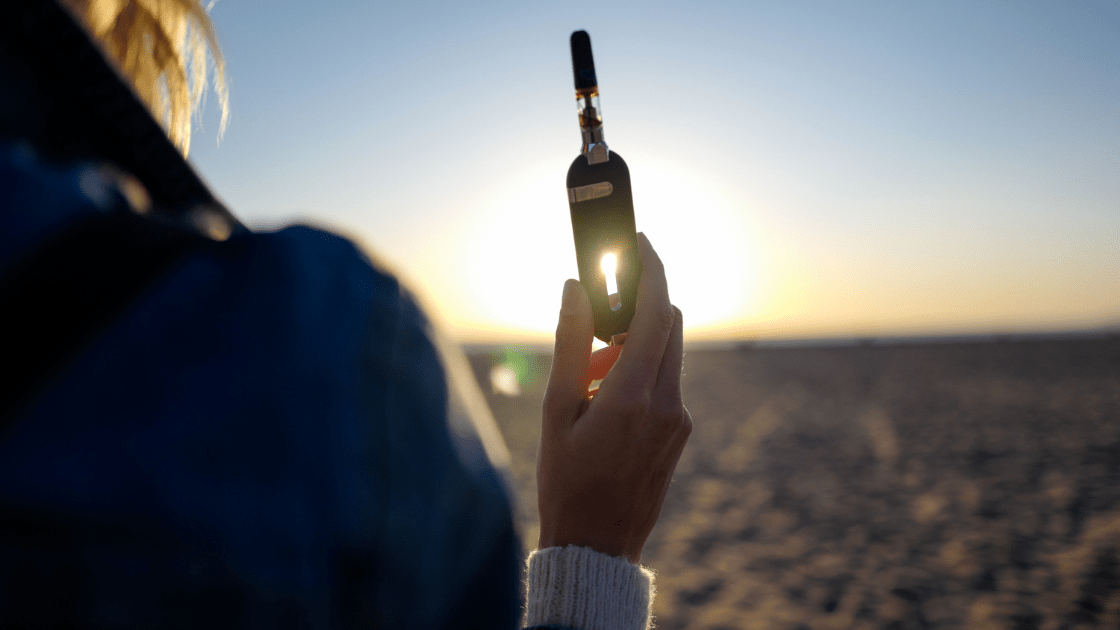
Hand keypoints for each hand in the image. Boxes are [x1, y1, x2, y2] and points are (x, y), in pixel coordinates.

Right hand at [537, 233, 691, 562]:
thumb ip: (570, 344)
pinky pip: (666, 382)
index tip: (640, 241)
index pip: (657, 311)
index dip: (652, 269)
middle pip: (668, 326)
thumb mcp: (557, 410)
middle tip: (593, 325)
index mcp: (633, 396)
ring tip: (587, 380)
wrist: (596, 545)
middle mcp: (667, 403)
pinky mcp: (680, 432)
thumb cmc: (566, 480)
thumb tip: (576, 288)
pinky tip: (604, 403)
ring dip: (633, 346)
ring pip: (668, 354)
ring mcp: (679, 419)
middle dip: (635, 310)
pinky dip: (640, 373)